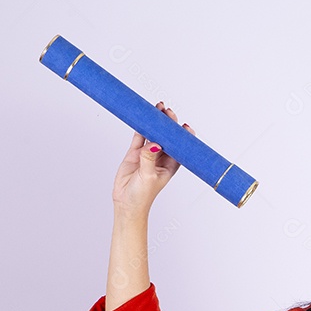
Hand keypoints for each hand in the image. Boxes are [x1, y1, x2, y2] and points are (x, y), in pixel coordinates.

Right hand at [111, 101, 196, 215]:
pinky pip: (139, 137)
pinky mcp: (135, 153)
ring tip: (158, 108)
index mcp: (171, 165)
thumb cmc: (142, 195)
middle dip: (168, 123)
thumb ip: (149, 159)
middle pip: (167, 137)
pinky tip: (143, 116)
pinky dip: (141, 127)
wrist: (126, 202)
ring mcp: (148, 154)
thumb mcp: (148, 177)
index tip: (184, 125)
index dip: (183, 136)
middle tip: (167, 111)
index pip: (180, 147)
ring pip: (153, 134)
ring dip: (155, 122)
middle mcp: (161, 158)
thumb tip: (154, 144)